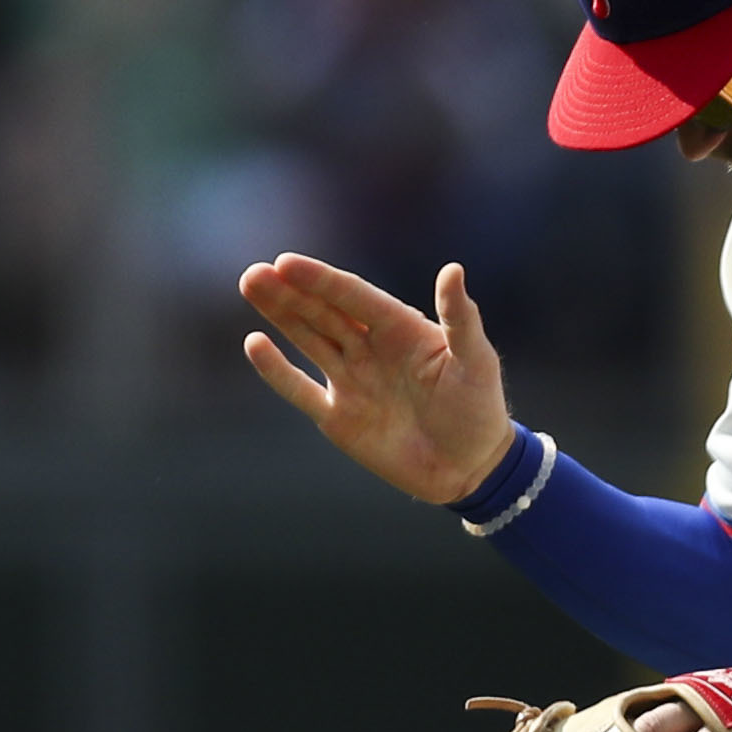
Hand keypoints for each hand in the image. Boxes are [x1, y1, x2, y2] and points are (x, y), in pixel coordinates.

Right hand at [241, 255, 519, 505]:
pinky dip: (278, 370)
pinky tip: (254, 343)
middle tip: (255, 273)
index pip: (355, 297)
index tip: (288, 262)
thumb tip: (453, 269)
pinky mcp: (339, 417)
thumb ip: (461, 318)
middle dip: (290, 293)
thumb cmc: (480, 410)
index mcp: (400, 329)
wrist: (473, 469)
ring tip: (251, 284)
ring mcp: (352, 381)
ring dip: (279, 315)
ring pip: (308, 339)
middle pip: (323, 313)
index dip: (322, 280)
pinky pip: (301, 389)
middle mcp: (370, 349)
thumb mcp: (476, 361)